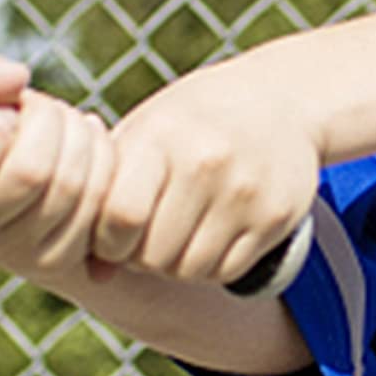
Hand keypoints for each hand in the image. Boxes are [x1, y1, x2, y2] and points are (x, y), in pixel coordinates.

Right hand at [0, 54, 117, 284]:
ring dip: (78, 134)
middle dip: (46, 118)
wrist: (29, 173)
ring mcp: (14, 257)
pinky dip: (103, 161)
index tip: (2, 115)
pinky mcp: (61, 260)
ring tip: (63, 123)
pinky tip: (86, 149)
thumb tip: (14, 79)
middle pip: (29, 173)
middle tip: (40, 107)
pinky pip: (101, 204)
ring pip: (71, 185)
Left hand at [94, 62, 318, 286]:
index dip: (108, 241)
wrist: (278, 100)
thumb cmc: (190, 123)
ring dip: (177, 264)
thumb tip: (97, 274)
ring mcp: (245, 190)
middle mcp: (206, 161)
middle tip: (148, 235)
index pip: (122, 216)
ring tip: (179, 234)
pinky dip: (211, 265)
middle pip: (154, 254)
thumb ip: (109, 195)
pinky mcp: (276, 215)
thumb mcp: (145, 135)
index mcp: (161, 134)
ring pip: (190, 269)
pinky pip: (227, 271)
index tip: (113, 234)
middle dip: (142, 256)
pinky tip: (210, 235)